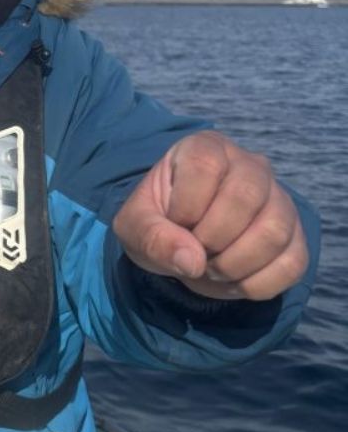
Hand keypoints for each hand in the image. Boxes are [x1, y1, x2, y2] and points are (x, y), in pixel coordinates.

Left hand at [112, 131, 309, 300]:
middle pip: (246, 197)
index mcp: (206, 148)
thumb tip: (192, 261)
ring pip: (275, 232)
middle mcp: (250, 165)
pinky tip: (233, 280)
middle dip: (211, 238)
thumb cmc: (158, 222)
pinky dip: (257, 284)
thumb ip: (151, 237)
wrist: (184, 241)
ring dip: (234, 264)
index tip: (173, 221)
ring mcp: (279, 200)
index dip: (186, 206)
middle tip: (194, 251)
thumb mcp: (135, 227)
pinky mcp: (296, 235)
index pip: (205, 166)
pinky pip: (293, 263)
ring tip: (211, 268)